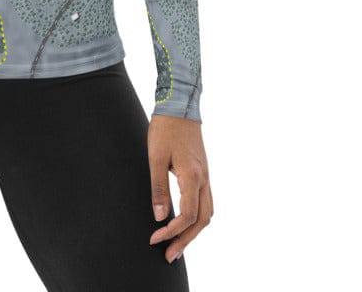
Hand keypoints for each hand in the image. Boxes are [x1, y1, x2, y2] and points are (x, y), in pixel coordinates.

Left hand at [147, 114, 212, 262]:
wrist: (179, 106)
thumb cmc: (165, 129)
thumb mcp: (155, 157)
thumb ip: (158, 188)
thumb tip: (159, 217)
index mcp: (192, 177)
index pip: (187, 216)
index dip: (172, 232)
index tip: (154, 239)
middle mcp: (204, 179)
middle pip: (202, 220)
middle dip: (186, 240)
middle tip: (170, 255)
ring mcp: (206, 176)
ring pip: (207, 213)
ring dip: (193, 232)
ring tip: (177, 244)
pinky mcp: (202, 172)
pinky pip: (205, 202)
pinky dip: (196, 218)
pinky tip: (183, 222)